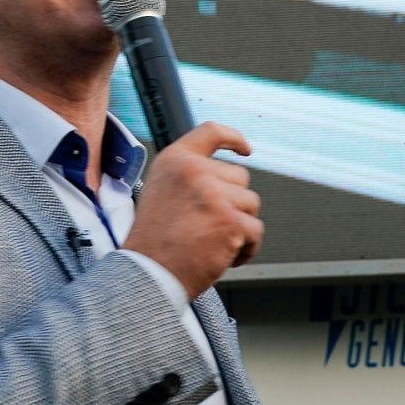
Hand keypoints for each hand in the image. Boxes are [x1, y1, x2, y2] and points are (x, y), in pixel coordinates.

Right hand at [122, 119, 259, 296]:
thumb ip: (189, 176)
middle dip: (232, 202)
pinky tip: (224, 255)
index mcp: (176, 160)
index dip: (234, 138)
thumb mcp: (160, 190)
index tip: (244, 148)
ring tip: (213, 241)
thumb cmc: (152, 241)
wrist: (149, 272)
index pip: (212, 132)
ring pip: (251, 204)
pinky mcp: (231, 220)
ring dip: (240, 225)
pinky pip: (255, 230)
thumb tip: (222, 178)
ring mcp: (215, 194)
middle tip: (209, 223)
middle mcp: (195, 171)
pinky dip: (246, 247)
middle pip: (240, 177)